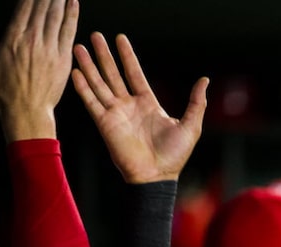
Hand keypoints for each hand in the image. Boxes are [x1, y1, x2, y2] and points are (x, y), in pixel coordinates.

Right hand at [0, 0, 78, 140]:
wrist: (25, 108)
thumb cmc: (9, 87)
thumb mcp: (0, 56)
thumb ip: (11, 36)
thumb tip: (16, 24)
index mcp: (12, 37)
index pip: (25, 7)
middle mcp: (30, 39)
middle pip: (41, 8)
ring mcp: (48, 48)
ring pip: (55, 16)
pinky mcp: (62, 58)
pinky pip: (68, 31)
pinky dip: (71, 15)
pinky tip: (73, 3)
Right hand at [71, 32, 207, 183]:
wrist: (157, 176)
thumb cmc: (175, 155)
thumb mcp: (191, 125)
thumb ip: (196, 102)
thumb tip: (205, 81)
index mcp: (148, 104)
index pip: (134, 74)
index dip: (127, 56)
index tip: (120, 39)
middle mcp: (129, 106)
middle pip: (113, 74)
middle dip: (104, 55)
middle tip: (95, 36)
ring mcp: (115, 114)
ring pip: (99, 84)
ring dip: (89, 66)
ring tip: (78, 47)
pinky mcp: (104, 124)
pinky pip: (91, 102)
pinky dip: (83, 87)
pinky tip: (76, 72)